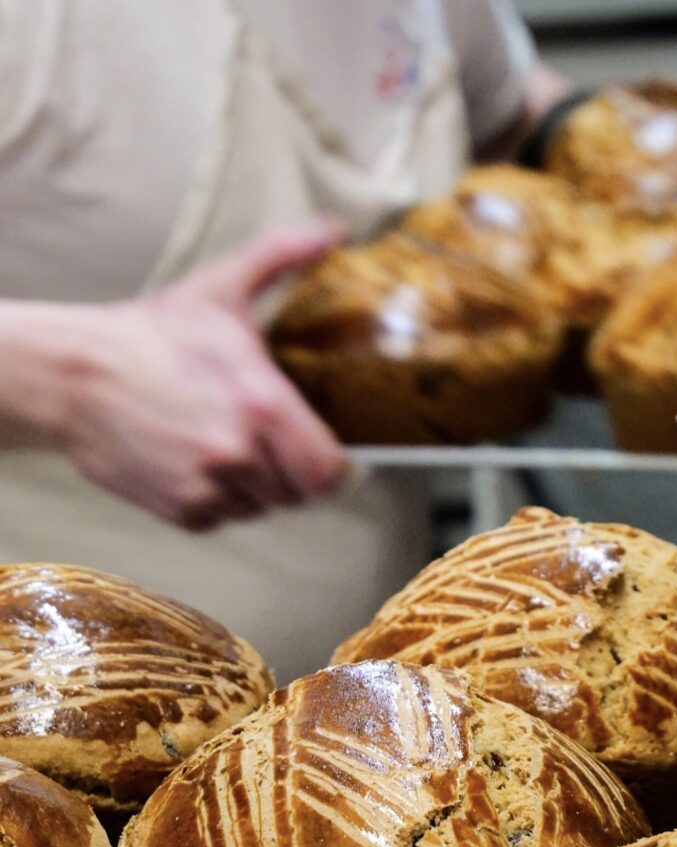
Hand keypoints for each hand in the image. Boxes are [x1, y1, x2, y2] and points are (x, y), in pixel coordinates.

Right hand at [1, 223, 348, 527]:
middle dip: (290, 471)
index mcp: (263, 406)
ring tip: (230, 448)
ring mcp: (208, 488)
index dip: (330, 466)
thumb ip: (283, 256)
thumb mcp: (221, 287)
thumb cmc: (151, 333)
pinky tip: (199, 463)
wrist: (76, 373)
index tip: (319, 451)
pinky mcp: (180, 510)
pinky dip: (218, 501)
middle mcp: (240, 455)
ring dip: (254, 487)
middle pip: (297, 494)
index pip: (328, 472)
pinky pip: (222, 519)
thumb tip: (333, 229)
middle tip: (269, 442)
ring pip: (260, 508)